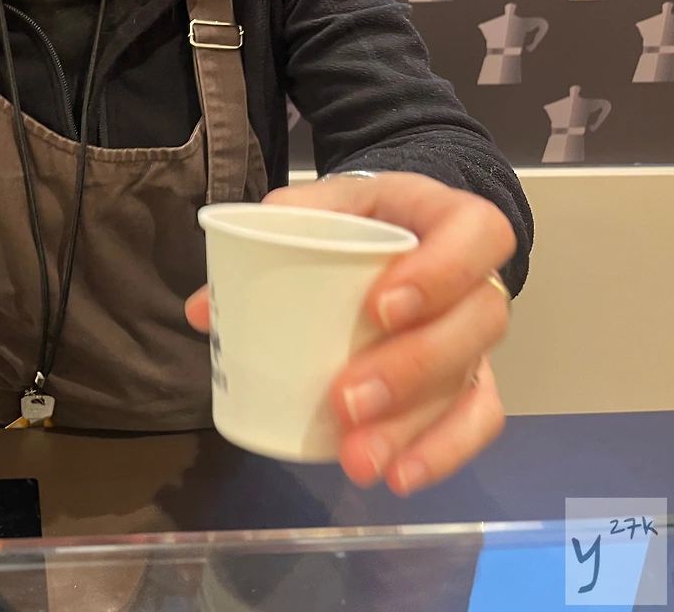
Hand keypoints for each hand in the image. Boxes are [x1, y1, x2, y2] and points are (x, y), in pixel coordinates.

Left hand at [186, 172, 515, 495]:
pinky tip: (396, 478)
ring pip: (470, 384)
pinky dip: (438, 454)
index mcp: (450, 220)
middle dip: (411, 368)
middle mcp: (479, 281)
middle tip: (346, 398)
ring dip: (413, 428)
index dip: (441, 273)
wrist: (391, 229)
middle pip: (476, 323)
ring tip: (358, 458)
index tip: (379, 307)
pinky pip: (473, 423)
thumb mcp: (319, 206)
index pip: (478, 236)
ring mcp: (476, 337)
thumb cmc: (354, 218)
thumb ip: (266, 240)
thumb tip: (203, 310)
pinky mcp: (470, 381)